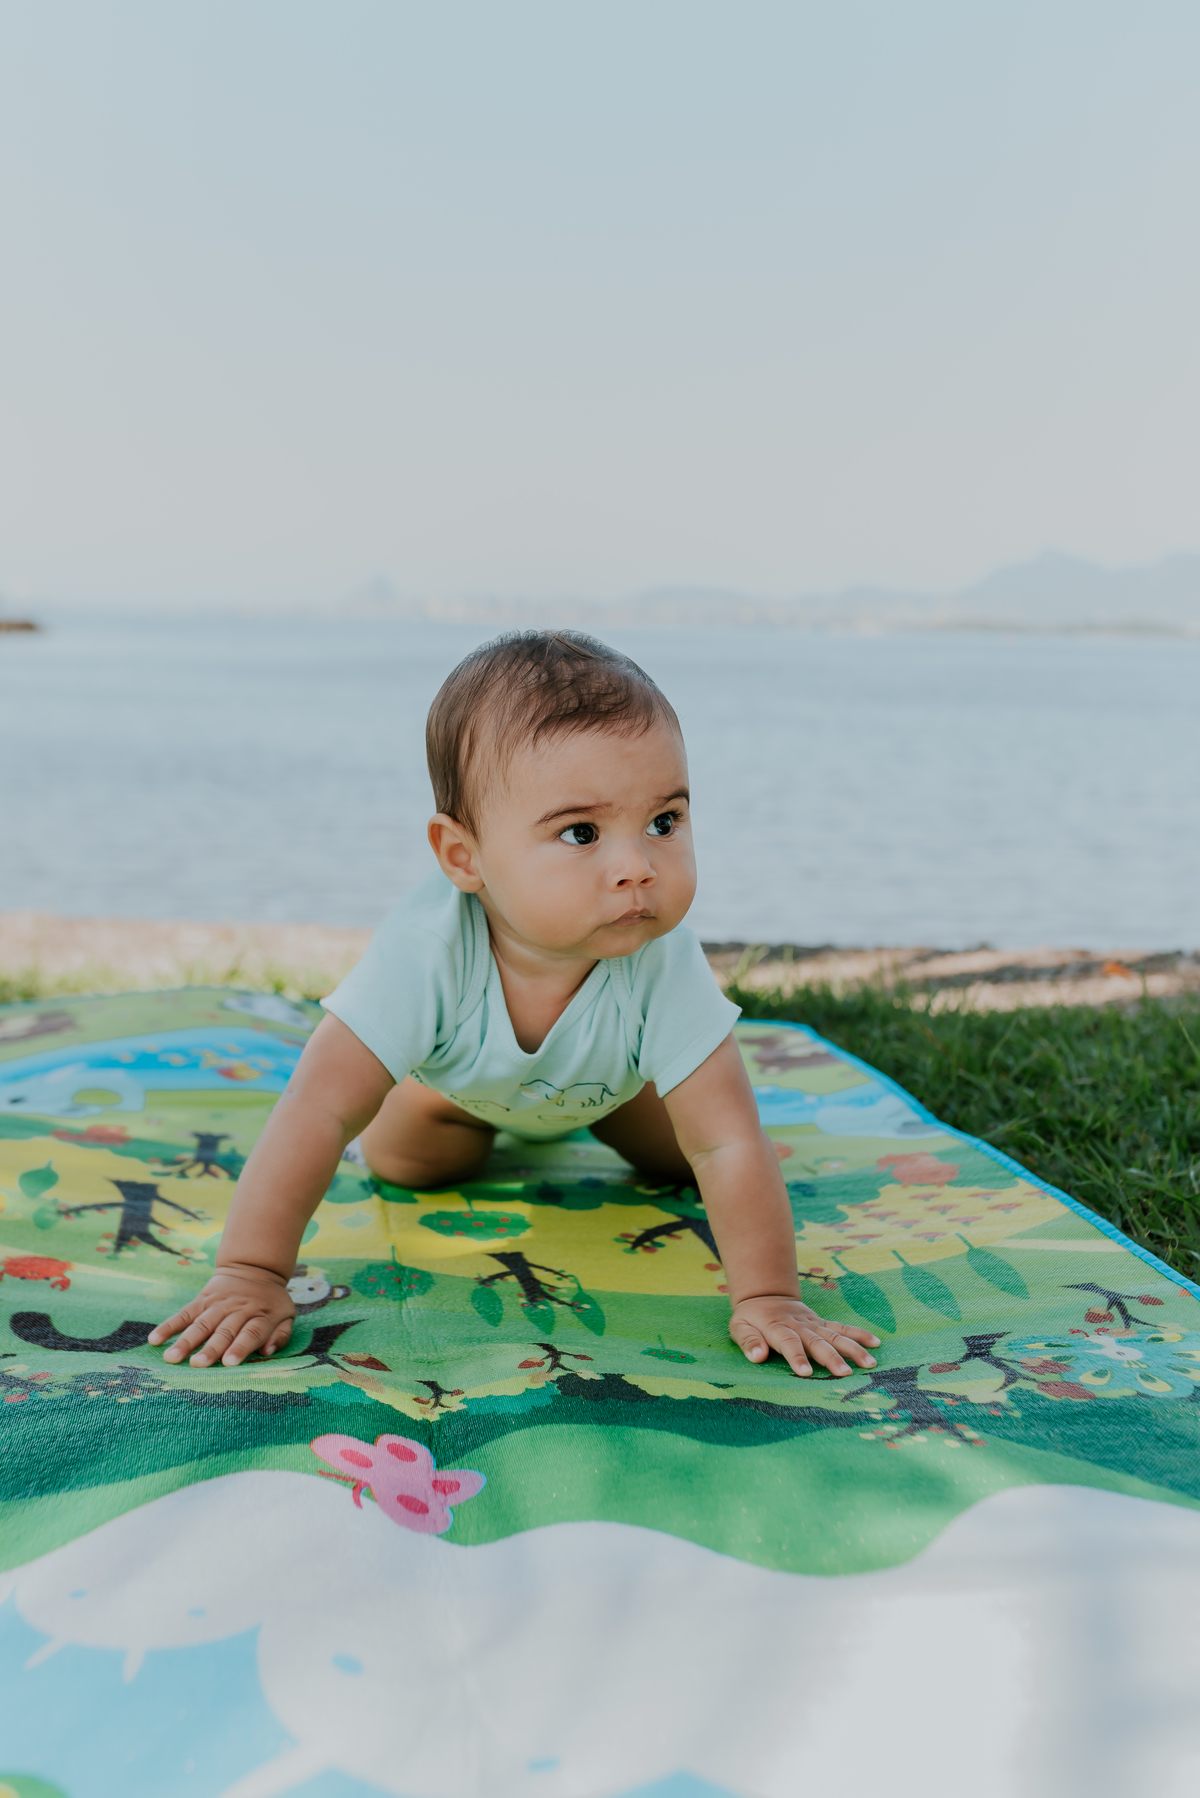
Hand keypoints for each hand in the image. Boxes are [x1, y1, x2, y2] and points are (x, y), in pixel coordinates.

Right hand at [148, 1264, 295, 1367]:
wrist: (255, 1267)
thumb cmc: (271, 1302)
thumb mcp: (286, 1315)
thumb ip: (281, 1335)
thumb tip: (267, 1352)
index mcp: (260, 1316)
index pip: (250, 1333)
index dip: (240, 1348)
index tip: (228, 1363)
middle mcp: (238, 1310)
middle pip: (223, 1331)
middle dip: (210, 1349)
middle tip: (197, 1365)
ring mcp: (218, 1305)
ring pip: (201, 1324)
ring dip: (185, 1341)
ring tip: (171, 1357)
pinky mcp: (202, 1300)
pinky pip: (184, 1313)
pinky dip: (169, 1326)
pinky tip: (155, 1339)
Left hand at [730, 1294, 878, 1377]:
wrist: (766, 1295)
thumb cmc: (750, 1318)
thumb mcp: (739, 1327)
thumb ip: (748, 1341)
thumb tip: (757, 1357)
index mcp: (777, 1327)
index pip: (788, 1342)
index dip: (797, 1357)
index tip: (805, 1373)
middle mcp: (799, 1325)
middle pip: (817, 1341)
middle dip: (831, 1358)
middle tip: (845, 1373)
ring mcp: (813, 1323)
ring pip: (835, 1335)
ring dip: (853, 1348)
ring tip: (869, 1363)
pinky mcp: (822, 1323)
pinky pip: (842, 1328)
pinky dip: (859, 1334)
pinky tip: (876, 1343)